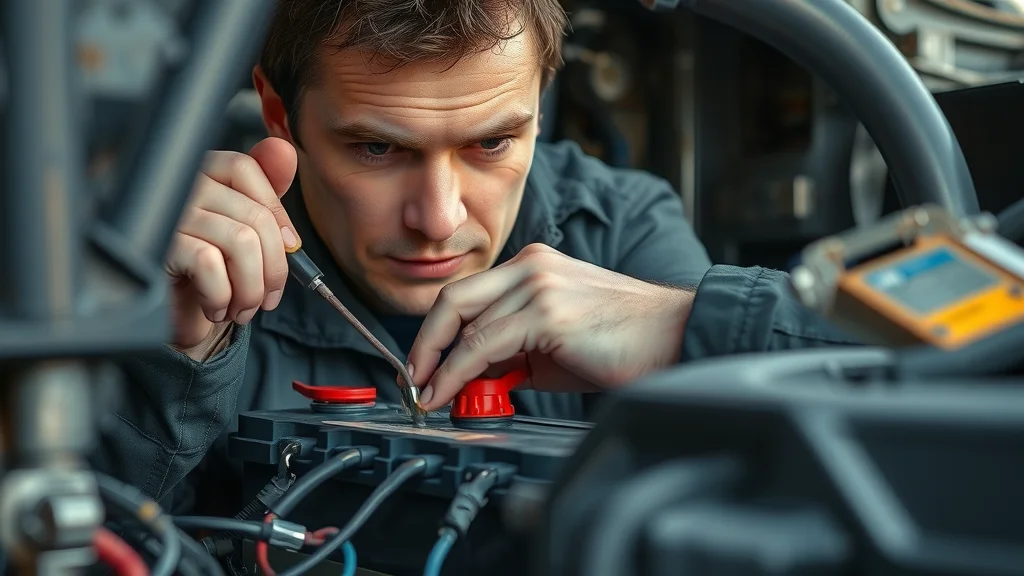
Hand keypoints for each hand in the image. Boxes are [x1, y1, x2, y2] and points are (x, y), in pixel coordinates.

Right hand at [165, 137, 298, 354]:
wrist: (175, 320)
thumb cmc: (214, 274)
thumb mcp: (245, 232)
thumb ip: (265, 195)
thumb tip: (285, 151)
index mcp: (201, 173)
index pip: (246, 167)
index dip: (276, 212)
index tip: (290, 246)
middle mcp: (179, 186)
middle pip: (253, 214)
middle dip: (273, 268)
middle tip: (268, 298)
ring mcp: (166, 216)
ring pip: (240, 243)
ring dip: (251, 289)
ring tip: (243, 308)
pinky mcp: (158, 247)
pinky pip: (209, 265)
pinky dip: (222, 296)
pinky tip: (216, 308)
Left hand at [407, 243, 694, 409]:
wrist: (673, 337)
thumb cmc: (624, 341)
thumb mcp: (554, 344)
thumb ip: (513, 353)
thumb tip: (472, 376)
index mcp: (532, 265)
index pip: (467, 294)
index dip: (436, 332)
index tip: (425, 365)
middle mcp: (531, 265)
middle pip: (453, 299)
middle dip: (424, 344)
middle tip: (414, 380)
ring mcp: (538, 284)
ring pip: (465, 324)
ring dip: (439, 367)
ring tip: (431, 396)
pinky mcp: (546, 311)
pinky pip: (483, 345)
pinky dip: (457, 372)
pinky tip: (451, 393)